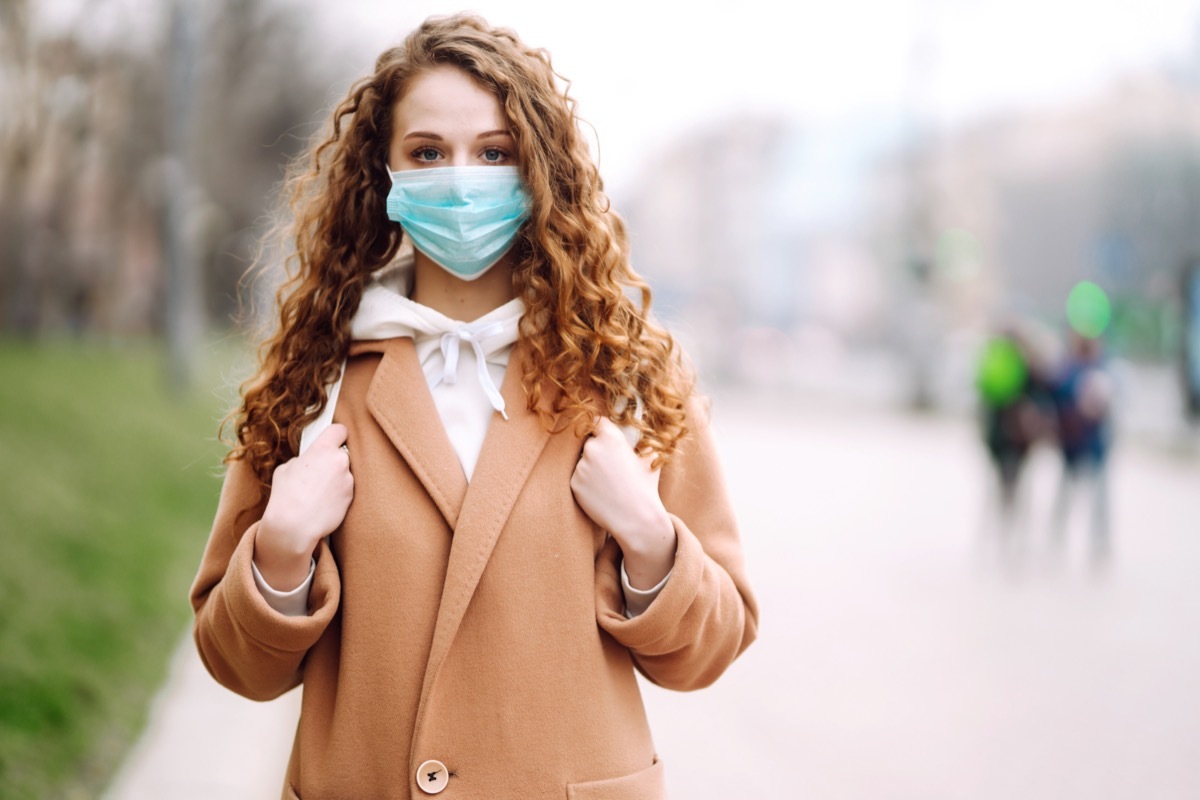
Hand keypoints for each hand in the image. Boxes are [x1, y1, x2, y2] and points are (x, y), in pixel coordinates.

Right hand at [255, 424, 353, 589]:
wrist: (294, 525)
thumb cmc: (286, 495)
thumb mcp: (285, 469)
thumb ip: (302, 459)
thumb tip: (308, 461)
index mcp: (322, 449)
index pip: (339, 430)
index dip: (335, 435)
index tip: (332, 440)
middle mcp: (340, 461)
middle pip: (342, 454)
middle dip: (333, 461)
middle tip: (318, 474)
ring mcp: (348, 479)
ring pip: (344, 473)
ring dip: (336, 479)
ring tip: (318, 493)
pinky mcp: (352, 496)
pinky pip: (345, 489)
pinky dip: (338, 494)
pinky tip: (323, 503)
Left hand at [570, 417, 675, 588]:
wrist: (636, 517)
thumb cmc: (646, 487)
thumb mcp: (650, 458)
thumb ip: (639, 444)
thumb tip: (637, 438)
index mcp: (611, 437)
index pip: (597, 421)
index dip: (600, 428)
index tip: (601, 433)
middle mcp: (592, 448)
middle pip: (589, 443)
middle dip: (597, 451)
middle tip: (610, 467)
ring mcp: (580, 466)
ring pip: (583, 462)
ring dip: (591, 468)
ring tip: (609, 484)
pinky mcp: (574, 483)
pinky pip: (578, 478)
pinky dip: (586, 483)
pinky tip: (602, 493)